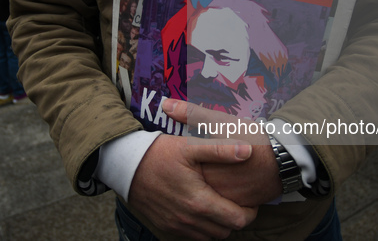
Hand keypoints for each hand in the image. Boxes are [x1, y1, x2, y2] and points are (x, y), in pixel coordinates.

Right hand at [129, 133, 257, 239]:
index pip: (238, 219)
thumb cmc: (159, 154)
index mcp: (199, 202)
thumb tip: (248, 151)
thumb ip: (220, 149)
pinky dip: (202, 227)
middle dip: (236, 218)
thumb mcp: (190, 146)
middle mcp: (189, 220)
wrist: (126, 165)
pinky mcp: (166, 227)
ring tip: (220, 204)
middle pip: (226, 231)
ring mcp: (176, 226)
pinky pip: (193, 236)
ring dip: (219, 224)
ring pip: (210, 236)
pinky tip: (201, 209)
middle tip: (236, 200)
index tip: (250, 199)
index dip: (250, 211)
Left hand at [163, 99, 282, 206]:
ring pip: (211, 195)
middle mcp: (213, 190)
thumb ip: (192, 114)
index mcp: (203, 169)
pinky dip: (225, 194)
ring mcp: (228, 202)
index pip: (183, 169)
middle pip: (196, 183)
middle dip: (196, 173)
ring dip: (211, 185)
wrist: (285, 157)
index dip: (185, 160)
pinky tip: (229, 182)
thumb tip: (165, 105)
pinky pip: (227, 203)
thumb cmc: (251, 137)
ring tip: (218, 172)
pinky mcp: (242, 207)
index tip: (187, 155)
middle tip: (204, 163)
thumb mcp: (220, 121)